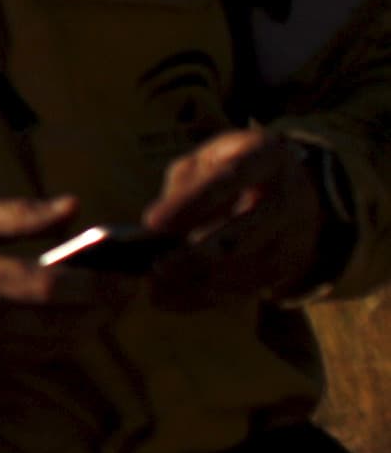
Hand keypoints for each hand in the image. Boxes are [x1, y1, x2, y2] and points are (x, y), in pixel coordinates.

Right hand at [0, 197, 125, 388]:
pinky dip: (48, 348)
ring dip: (83, 332)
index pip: (56, 287)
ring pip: (51, 350)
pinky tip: (56, 329)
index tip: (127, 278)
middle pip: (64, 324)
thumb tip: (73, 209)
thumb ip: (15, 216)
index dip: (101, 286)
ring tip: (99, 312)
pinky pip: (25, 365)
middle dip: (104, 311)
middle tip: (125, 295)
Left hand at [142, 129, 327, 309]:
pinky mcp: (293, 262)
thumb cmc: (230, 168)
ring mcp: (299, 230)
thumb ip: (183, 188)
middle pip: (248, 227)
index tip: (152, 223)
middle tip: (157, 265)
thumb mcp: (205, 162)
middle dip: (199, 251)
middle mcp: (291, 192)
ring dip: (201, 280)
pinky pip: (251, 286)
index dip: (192, 202)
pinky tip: (173, 297)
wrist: (285, 183)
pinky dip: (209, 296)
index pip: (230, 178)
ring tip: (157, 285)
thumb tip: (156, 231)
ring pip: (252, 264)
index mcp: (266, 155)